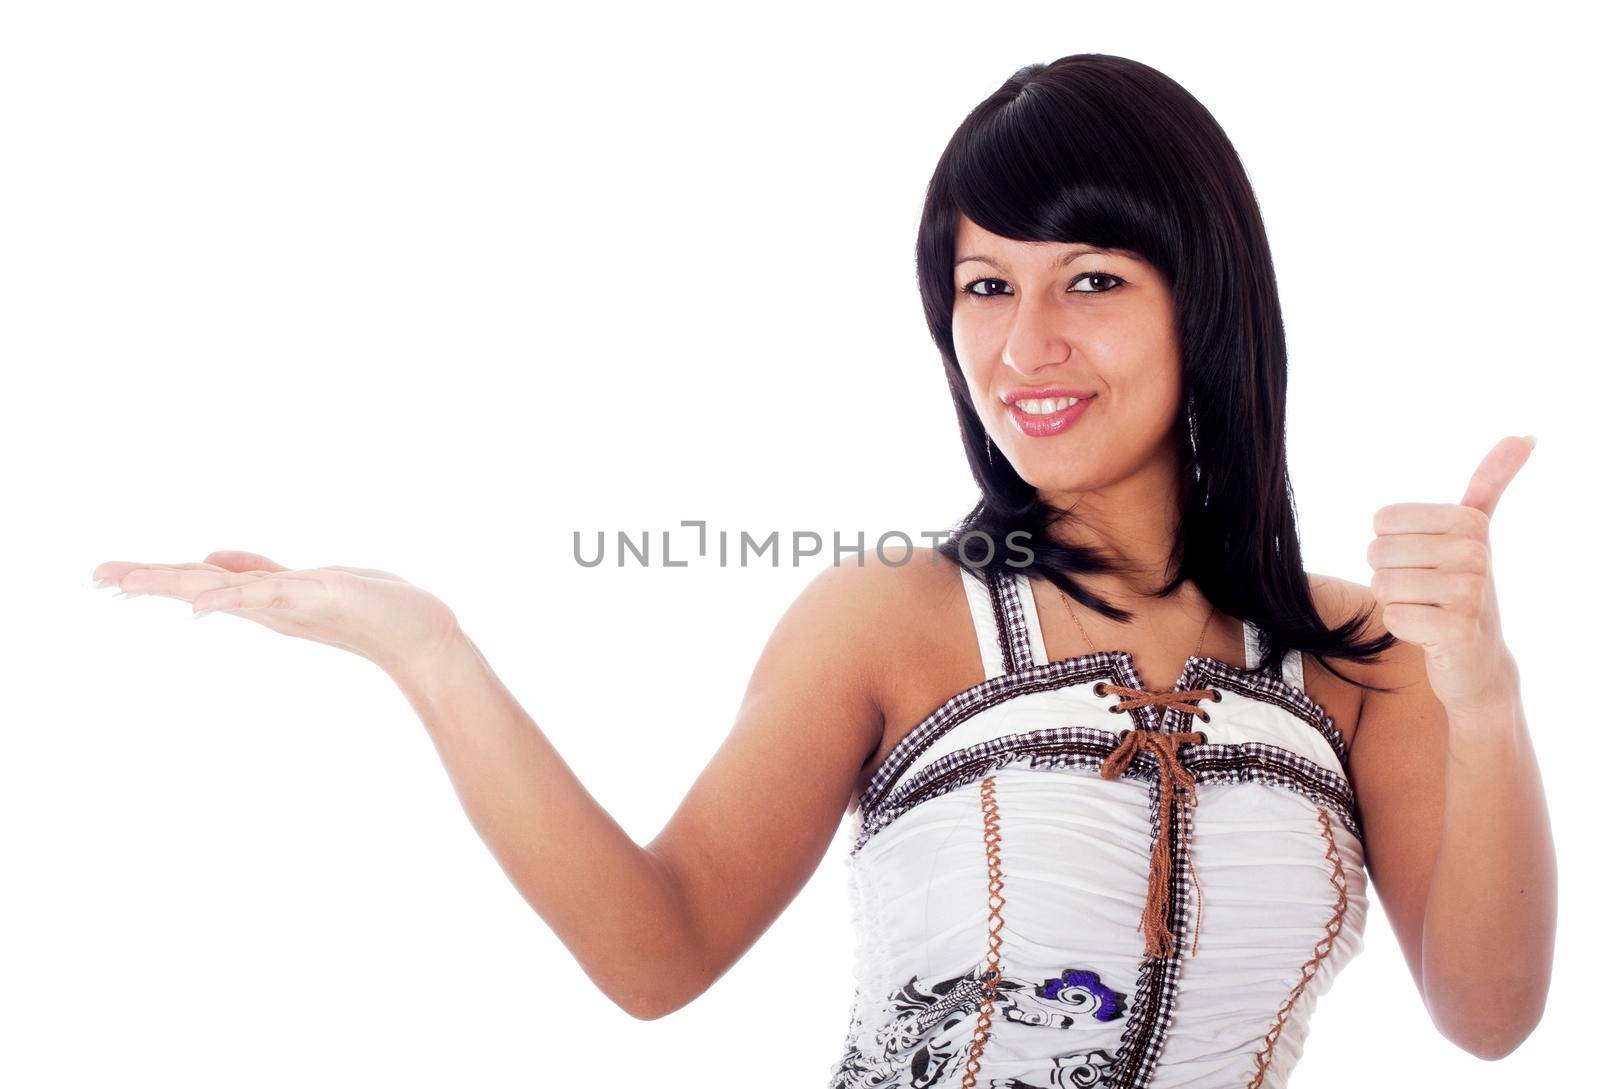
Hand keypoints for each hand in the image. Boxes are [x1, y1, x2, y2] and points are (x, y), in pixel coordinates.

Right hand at [91, 550, 461, 676]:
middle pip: (197, 585)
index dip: (152, 577)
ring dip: (175, 584)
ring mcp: (291, 601)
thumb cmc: (370, 609)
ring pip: (222, 589)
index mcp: (263, 597)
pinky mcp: (320, 595)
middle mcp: (270, 603)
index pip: (197, 582)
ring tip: (127, 582)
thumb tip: (211, 558)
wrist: (422, 635)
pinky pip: (269, 593)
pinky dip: (234, 596)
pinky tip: (201, 602)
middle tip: (94, 577)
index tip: (103, 577)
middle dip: (147, 580)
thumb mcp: (307, 581)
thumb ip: (258, 572)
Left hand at [1367, 435, 1534, 714]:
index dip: (1391, 546)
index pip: (1383, 520)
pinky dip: (1401, 628)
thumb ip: (1491, 483)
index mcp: (1468, 522)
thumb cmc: (1461, 590)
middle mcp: (1475, 552)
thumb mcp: (1474, 532)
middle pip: (1377, 552)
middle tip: (1425, 592)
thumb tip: (1525, 435)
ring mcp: (1471, 591)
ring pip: (1381, 585)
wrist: (1477, 661)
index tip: (1425, 562)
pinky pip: (1392, 617)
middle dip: (1390, 577)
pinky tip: (1430, 634)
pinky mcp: (1459, 629)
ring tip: (1427, 611)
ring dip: (1395, 603)